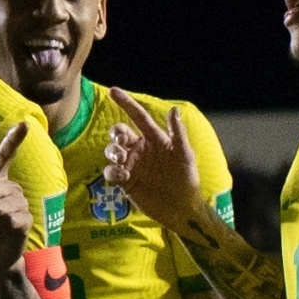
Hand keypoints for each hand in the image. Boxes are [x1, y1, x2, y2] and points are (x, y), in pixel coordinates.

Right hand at [103, 89, 203, 228]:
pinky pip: (111, 172)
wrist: (181, 208)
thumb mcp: (185, 155)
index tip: (113, 91)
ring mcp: (132, 165)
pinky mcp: (125, 181)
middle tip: (121, 142)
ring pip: (112, 151)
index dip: (126, 103)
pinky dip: (113, 171)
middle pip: (119, 133)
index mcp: (154, 139)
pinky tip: (123, 176)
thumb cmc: (187, 179)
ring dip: (113, 152)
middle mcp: (140, 149)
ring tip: (123, 160)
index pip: (138, 117)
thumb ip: (177, 133)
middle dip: (116, 133)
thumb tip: (173, 109)